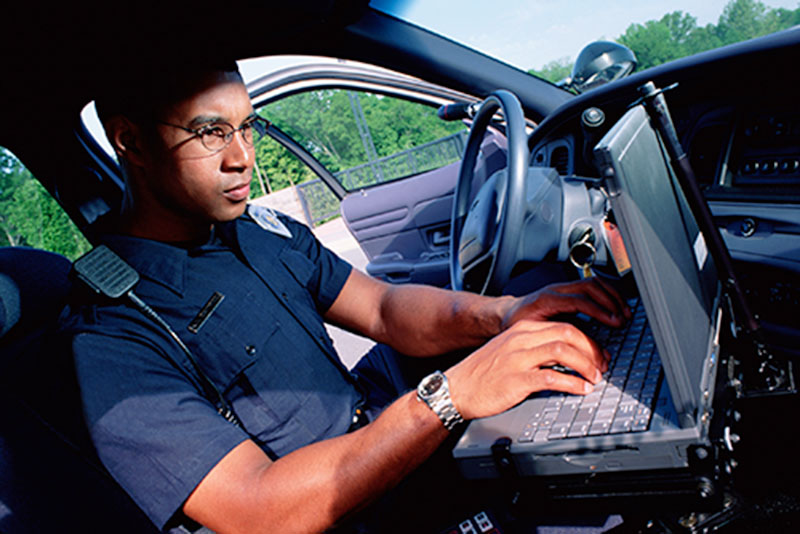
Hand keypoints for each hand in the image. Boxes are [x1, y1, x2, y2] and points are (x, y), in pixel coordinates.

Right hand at [445, 319, 607, 419]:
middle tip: (602, 365)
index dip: (587, 340)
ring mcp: (518, 358)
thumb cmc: (482, 374)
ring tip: (595, 378)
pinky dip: (572, 383)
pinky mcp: (516, 379)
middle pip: (568, 334)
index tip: (598, 354)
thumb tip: (565, 356)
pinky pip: (552, 377)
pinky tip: (581, 390)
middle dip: (592, 349)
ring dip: (585, 365)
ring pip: (563, 351)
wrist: (455, 389)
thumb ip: (534, 348)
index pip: (563, 326)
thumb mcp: (508, 351)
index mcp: (521, 330)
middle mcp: (521, 339)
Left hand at [501, 277, 629, 330]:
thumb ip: (554, 338)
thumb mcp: (533, 334)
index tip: (615, 322)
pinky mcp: (568, 289)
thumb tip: (577, 350)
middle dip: (611, 302)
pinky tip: (615, 305)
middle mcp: (556, 289)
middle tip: (624, 318)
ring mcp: (562, 287)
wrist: (508, 314)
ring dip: (612, 296)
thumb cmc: (518, 325)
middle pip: (590, 287)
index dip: (600, 311)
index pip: (580, 301)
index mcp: (547, 299)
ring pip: (593, 283)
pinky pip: (591, 285)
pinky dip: (607, 294)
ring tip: (624, 312)